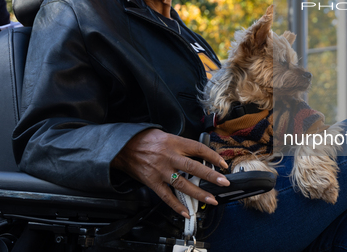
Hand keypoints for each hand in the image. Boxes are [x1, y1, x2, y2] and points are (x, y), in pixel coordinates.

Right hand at [111, 128, 229, 217]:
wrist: (123, 146)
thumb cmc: (145, 139)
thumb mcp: (166, 135)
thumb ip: (181, 145)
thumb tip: (199, 154)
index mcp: (174, 143)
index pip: (198, 149)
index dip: (212, 157)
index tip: (223, 164)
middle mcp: (169, 157)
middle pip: (194, 167)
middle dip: (211, 176)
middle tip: (223, 182)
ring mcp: (161, 171)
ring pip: (182, 184)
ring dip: (198, 193)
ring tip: (211, 199)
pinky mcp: (152, 182)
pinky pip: (166, 196)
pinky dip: (176, 205)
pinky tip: (186, 211)